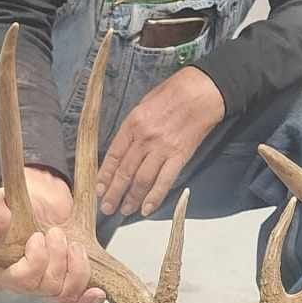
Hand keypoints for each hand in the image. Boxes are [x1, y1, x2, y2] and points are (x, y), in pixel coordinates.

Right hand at [0, 167, 105, 302]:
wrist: (40, 202)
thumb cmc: (15, 205)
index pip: (17, 281)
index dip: (34, 262)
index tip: (38, 236)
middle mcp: (20, 286)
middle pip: (43, 288)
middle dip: (57, 258)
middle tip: (57, 232)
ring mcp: (44, 290)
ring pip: (64, 293)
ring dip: (75, 266)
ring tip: (73, 244)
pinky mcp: (64, 288)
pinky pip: (77, 302)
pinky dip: (88, 299)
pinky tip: (98, 292)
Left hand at [98, 66, 225, 217]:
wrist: (202, 91)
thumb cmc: (173, 93)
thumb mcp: (143, 104)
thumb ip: (133, 128)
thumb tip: (124, 150)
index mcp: (132, 124)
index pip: (113, 155)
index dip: (105, 175)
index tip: (99, 189)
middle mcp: (144, 138)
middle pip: (125, 171)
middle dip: (114, 192)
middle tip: (107, 208)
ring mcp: (163, 149)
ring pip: (142, 180)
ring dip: (132, 198)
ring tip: (125, 210)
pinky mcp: (180, 156)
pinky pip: (165, 181)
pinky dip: (155, 197)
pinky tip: (147, 208)